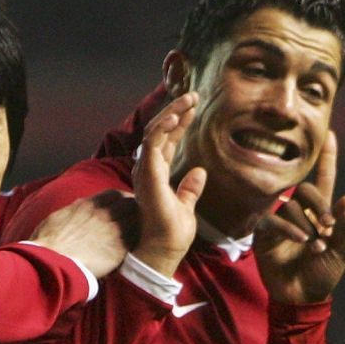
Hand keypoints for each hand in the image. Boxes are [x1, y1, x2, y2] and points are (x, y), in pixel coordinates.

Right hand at [27, 189, 136, 278]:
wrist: (51, 261)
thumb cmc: (47, 242)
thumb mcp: (58, 218)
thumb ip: (73, 210)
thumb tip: (78, 207)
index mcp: (88, 205)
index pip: (114, 194)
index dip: (123, 199)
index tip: (125, 204)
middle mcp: (104, 214)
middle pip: (131, 203)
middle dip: (136, 209)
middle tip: (138, 217)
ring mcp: (114, 231)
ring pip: (138, 219)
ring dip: (141, 224)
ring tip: (142, 231)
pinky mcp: (119, 250)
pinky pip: (137, 239)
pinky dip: (140, 240)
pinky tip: (139, 246)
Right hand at [131, 92, 208, 277]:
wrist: (164, 248)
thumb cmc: (172, 233)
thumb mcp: (187, 205)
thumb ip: (190, 189)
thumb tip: (199, 172)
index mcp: (157, 174)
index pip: (167, 141)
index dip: (179, 123)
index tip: (194, 108)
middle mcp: (148, 169)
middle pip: (160, 131)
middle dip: (176, 111)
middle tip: (194, 95)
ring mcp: (145, 170)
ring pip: (155, 131)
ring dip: (171, 113)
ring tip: (188, 99)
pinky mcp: (147, 174)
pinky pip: (152, 143)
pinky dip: (163, 128)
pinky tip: (176, 116)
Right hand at [255, 131, 344, 304]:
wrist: (303, 297)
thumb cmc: (324, 274)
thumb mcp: (343, 250)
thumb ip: (344, 224)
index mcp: (320, 212)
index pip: (324, 179)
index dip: (327, 158)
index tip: (329, 134)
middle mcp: (299, 211)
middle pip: (306, 189)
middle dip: (319, 205)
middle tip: (327, 226)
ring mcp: (280, 220)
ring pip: (290, 206)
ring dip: (306, 225)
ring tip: (315, 245)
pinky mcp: (265, 233)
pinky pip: (273, 221)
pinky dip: (288, 229)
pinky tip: (301, 241)